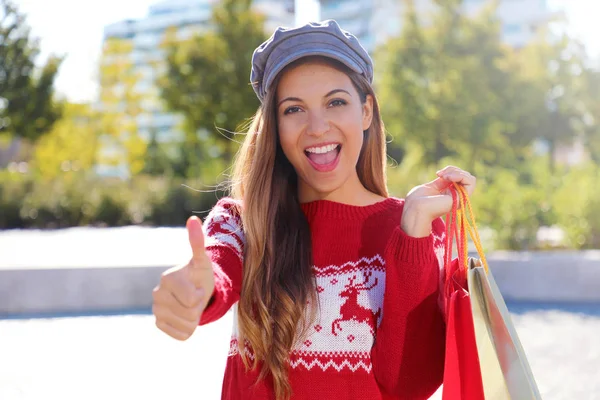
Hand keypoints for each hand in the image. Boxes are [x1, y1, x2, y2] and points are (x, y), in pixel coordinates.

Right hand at [152, 216, 214, 339]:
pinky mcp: (158, 324)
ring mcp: (156, 310)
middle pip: (190, 314)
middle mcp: (156, 294)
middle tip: (195, 297)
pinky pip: (182, 335)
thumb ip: (197, 242)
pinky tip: (185, 315)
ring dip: (195, 319)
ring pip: (187, 326)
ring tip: (191, 305)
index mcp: (167, 279)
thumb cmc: (199, 275)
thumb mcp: (202, 261)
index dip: (201, 296)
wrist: (193, 289)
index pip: (192, 300)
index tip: (198, 287)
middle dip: (199, 308)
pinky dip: (188, 329)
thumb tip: (193, 219)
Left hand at [401, 165, 475, 236]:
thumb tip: (451, 174)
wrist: (416, 207)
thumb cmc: (419, 199)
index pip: (459, 178)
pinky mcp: (461, 198)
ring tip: (445, 176)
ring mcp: (460, 198)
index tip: (438, 174)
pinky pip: (470, 182)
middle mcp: (456, 197)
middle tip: (440, 174)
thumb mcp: (432, 186)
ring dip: (457, 172)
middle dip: (453, 170)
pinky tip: (448, 178)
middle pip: (465, 177)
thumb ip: (443, 181)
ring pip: (470, 179)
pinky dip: (460, 176)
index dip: (450, 171)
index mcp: (449, 194)